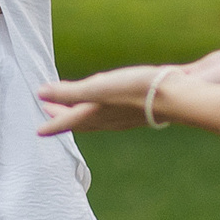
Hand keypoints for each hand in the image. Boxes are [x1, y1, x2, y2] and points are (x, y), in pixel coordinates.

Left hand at [36, 63, 169, 135]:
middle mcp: (108, 119)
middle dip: (63, 117)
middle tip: (48, 111)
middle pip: (80, 121)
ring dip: (81, 114)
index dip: (51, 124)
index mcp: (94, 115)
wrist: (181, 97)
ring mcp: (125, 118)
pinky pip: (112, 115)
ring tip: (73, 108)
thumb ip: (69, 92)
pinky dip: (101, 110)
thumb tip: (40, 93)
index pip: (66, 121)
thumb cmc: (137, 91)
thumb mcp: (98, 89)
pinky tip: (108, 105)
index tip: (38, 131)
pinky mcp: (139, 111)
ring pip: (97, 119)